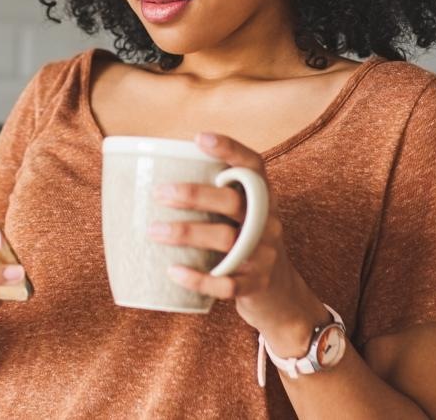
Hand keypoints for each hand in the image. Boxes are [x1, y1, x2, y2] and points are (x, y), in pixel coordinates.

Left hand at [151, 132, 327, 354]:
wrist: (282, 296)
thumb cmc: (246, 247)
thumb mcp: (243, 218)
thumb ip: (215, 199)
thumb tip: (155, 176)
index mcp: (263, 199)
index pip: (254, 166)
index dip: (230, 149)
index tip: (199, 138)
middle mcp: (267, 222)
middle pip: (234, 202)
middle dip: (195, 195)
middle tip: (159, 193)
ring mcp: (264, 255)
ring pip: (226, 240)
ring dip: (187, 233)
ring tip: (153, 230)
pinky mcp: (256, 285)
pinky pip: (227, 283)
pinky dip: (198, 278)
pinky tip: (173, 271)